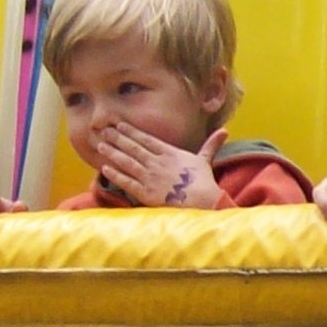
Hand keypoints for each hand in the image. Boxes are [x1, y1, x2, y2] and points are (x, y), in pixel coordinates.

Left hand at [89, 121, 226, 208]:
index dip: (131, 132)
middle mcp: (156, 162)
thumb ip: (210, 144)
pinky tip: (105, 167)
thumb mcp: (205, 160)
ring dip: (113, 153)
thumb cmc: (203, 182)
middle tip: (103, 130)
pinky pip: (126, 182)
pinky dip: (115, 174)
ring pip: (127, 162)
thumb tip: (225, 131)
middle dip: (117, 138)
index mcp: (169, 153)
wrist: (202, 202)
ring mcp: (149, 177)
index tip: (119, 125)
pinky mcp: (145, 192)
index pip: (146, 139)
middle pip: (133, 148)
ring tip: (100, 145)